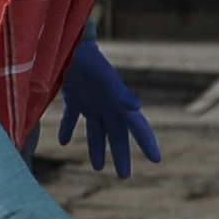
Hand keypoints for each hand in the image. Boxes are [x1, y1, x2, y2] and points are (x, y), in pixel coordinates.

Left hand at [56, 40, 160, 177]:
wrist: (68, 43)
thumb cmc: (88, 59)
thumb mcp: (106, 78)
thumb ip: (120, 93)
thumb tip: (137, 108)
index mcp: (118, 102)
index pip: (138, 127)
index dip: (147, 143)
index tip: (156, 159)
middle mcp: (107, 104)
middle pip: (117, 135)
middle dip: (121, 155)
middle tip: (124, 176)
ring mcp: (91, 100)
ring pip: (96, 130)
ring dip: (97, 147)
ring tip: (98, 167)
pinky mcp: (74, 96)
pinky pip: (71, 117)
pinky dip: (67, 129)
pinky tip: (62, 141)